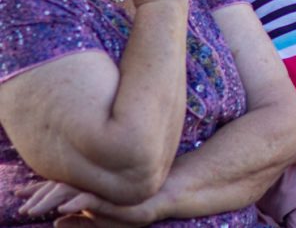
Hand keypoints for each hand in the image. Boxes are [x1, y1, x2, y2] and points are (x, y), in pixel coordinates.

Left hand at [17, 181, 154, 227]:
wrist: (161, 198)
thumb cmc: (133, 209)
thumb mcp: (100, 221)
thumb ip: (79, 222)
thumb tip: (55, 224)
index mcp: (86, 191)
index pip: (58, 188)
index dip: (37, 191)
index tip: (18, 194)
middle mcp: (91, 186)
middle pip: (59, 187)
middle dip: (37, 195)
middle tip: (20, 201)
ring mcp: (101, 189)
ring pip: (69, 191)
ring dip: (50, 200)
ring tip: (33, 209)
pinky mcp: (112, 196)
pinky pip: (89, 199)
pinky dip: (75, 202)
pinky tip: (64, 209)